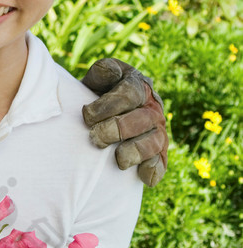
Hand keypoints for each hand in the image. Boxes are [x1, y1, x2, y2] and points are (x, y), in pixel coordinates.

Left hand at [81, 58, 167, 187]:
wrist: (104, 116)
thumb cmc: (97, 96)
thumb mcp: (97, 80)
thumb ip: (102, 73)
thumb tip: (108, 71)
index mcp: (138, 86)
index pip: (129, 93)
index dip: (108, 105)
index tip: (86, 115)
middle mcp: (152, 108)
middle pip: (141, 119)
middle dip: (116, 130)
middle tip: (95, 138)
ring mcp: (157, 131)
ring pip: (153, 142)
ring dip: (135, 151)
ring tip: (118, 159)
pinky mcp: (158, 153)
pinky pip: (161, 162)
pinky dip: (154, 170)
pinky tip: (143, 176)